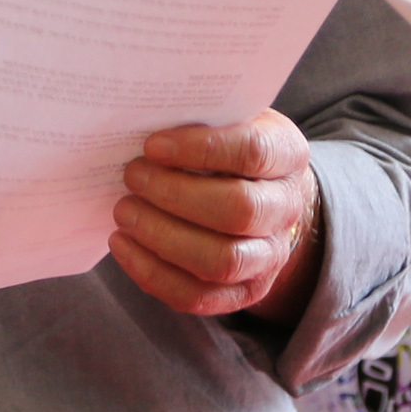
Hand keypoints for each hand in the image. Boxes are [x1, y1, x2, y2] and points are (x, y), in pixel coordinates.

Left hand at [111, 111, 319, 320]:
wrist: (262, 194)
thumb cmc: (229, 146)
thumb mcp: (228, 118)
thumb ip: (200, 115)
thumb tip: (141, 115)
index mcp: (288, 155)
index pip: (253, 152)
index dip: (200, 149)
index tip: (152, 145)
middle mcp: (286, 208)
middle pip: (239, 211)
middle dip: (176, 195)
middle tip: (132, 176)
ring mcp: (269, 256)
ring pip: (220, 260)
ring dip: (162, 237)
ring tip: (124, 212)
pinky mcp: (243, 290)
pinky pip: (198, 296)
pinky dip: (153, 274)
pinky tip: (122, 245)